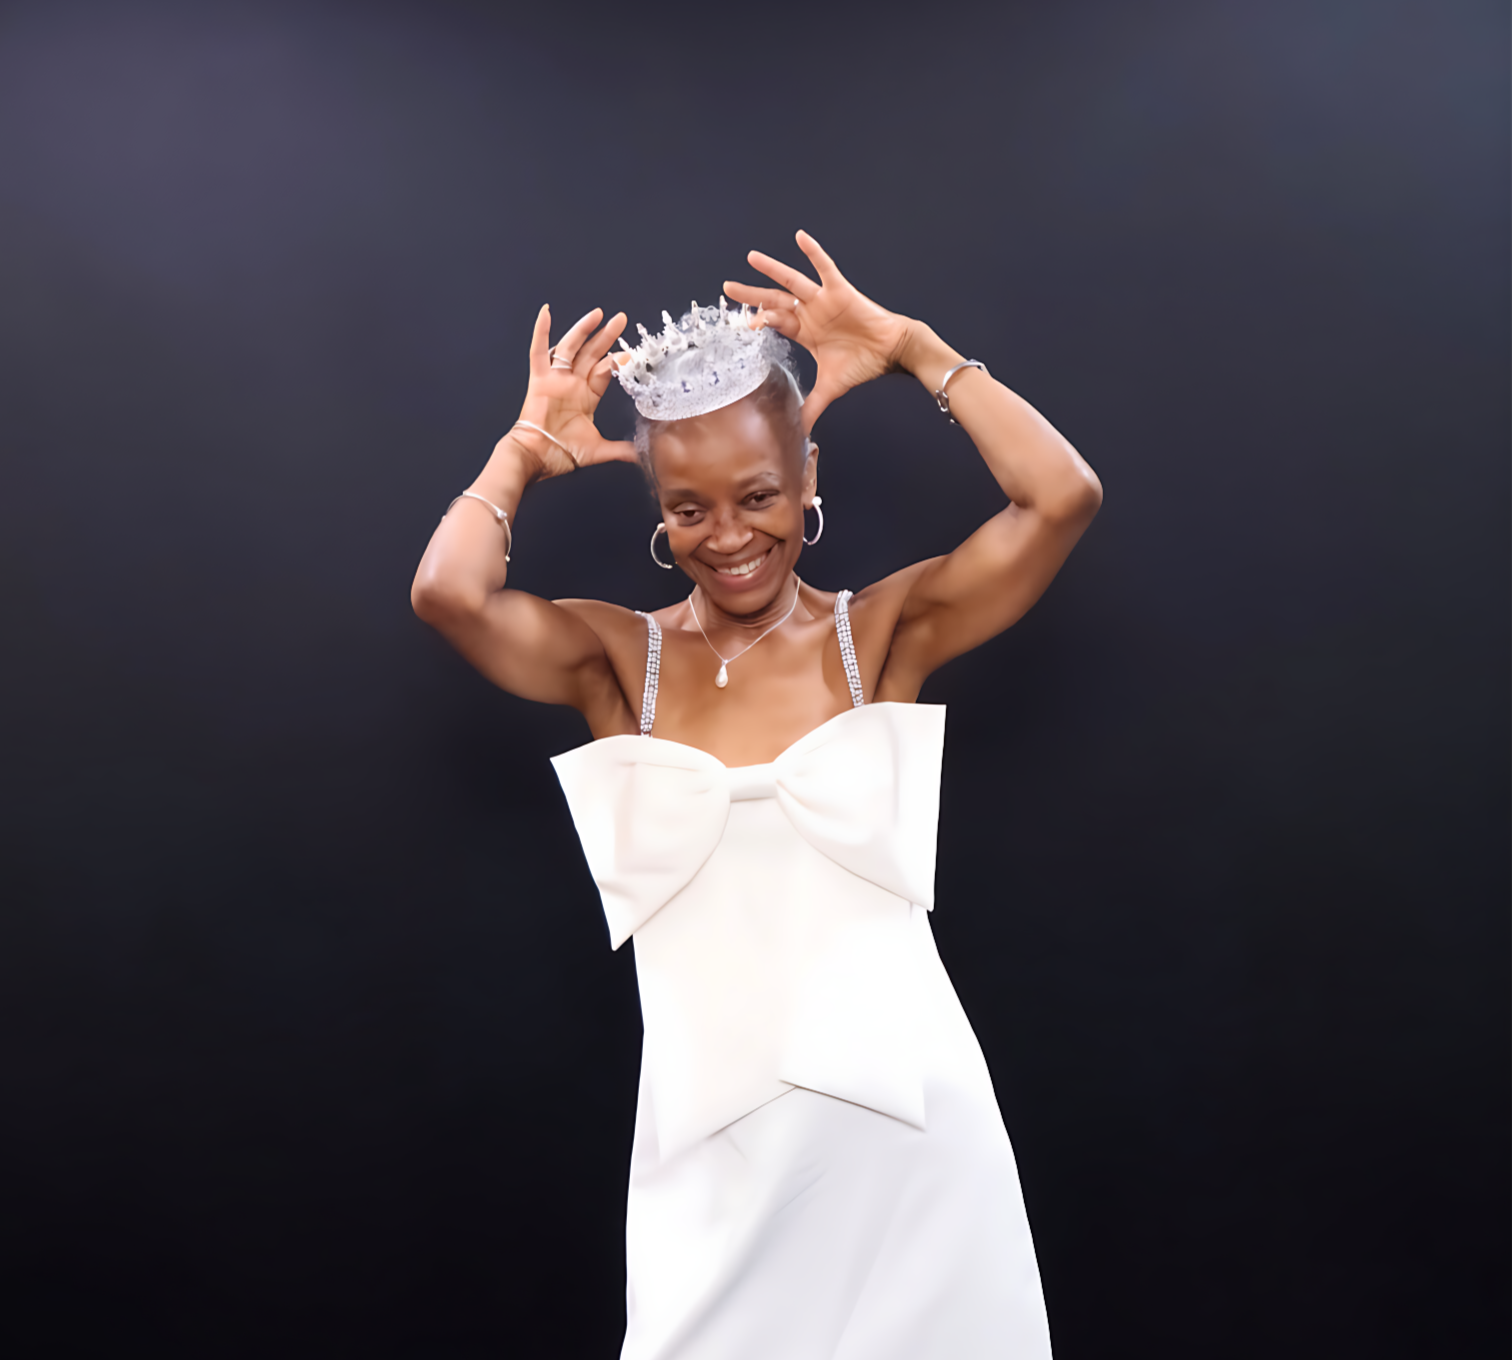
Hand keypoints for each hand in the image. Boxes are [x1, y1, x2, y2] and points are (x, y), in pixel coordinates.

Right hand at [514, 305, 637, 477]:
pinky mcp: (539, 380)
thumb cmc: (562, 453)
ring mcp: (555, 379)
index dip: (616, 361)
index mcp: (586, 397)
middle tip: (620, 319)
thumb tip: (640, 454)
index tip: (630, 352)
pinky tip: (546, 312)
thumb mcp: (598, 449)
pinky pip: (538, 351)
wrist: (539, 457)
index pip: (604, 371)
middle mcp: (572, 384)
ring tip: (598, 314)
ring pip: (570, 347)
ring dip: (583, 329)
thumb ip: (619, 449)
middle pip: (591, 353)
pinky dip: (541, 331)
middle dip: (606, 336)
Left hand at [724, 230, 914, 431]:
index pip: (775, 323)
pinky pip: (825, 267)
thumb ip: (812, 406)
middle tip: (728, 288)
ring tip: (751, 258)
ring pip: (792, 281)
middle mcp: (811, 313)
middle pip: (775, 300)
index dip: (759, 322)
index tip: (741, 324)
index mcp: (806, 332)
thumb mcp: (830, 388)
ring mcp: (823, 300)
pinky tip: (799, 237)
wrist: (891, 352)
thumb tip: (800, 432)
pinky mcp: (840, 291)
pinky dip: (813, 252)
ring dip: (771, 269)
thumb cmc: (863, 364)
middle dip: (752, 295)